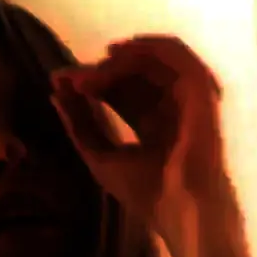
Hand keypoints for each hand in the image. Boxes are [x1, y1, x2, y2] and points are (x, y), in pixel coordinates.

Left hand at [48, 33, 234, 247]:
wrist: (179, 209)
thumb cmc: (147, 193)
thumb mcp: (100, 156)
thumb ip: (79, 123)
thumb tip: (56, 90)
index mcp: (153, 126)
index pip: (121, 93)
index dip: (93, 81)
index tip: (62, 80)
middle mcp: (171, 109)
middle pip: (136, 75)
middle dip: (103, 70)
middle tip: (77, 77)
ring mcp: (188, 100)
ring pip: (156, 61)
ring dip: (126, 56)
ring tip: (101, 61)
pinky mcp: (200, 93)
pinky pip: (179, 58)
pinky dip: (152, 48)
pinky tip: (124, 54)